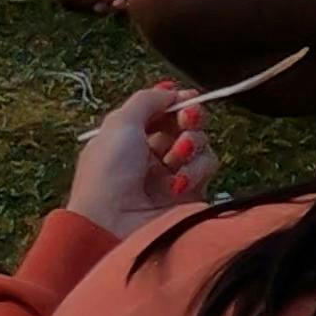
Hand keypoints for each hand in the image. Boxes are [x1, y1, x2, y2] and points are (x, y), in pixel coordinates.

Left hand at [63, 84, 216, 235]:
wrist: (114, 223)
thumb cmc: (109, 170)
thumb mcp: (119, 124)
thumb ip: (147, 100)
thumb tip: (171, 91)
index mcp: (129, 136)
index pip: (161, 111)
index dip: (175, 102)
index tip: (186, 98)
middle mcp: (152, 153)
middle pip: (185, 124)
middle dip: (189, 117)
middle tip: (186, 120)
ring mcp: (173, 174)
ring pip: (200, 143)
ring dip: (191, 143)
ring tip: (175, 157)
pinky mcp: (192, 194)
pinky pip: (207, 167)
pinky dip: (196, 169)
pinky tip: (179, 182)